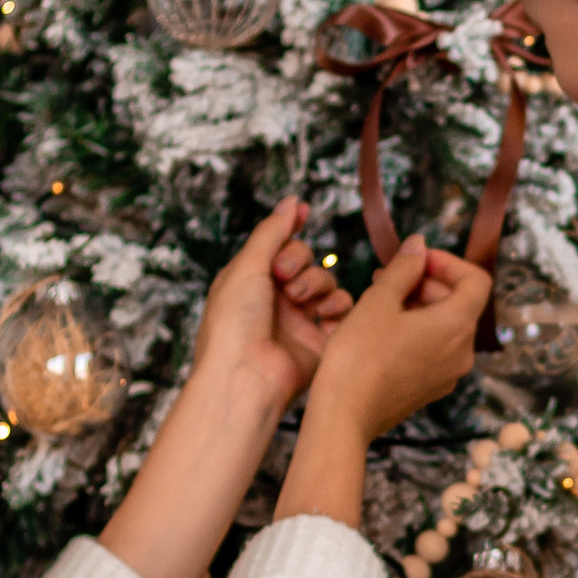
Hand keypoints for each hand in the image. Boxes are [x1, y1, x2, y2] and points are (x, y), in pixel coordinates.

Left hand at [193, 198, 351, 413]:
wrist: (246, 377)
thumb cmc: (234, 323)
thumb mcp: (247, 266)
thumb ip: (272, 231)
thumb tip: (293, 201)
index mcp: (251, 283)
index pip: (279, 246)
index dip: (290, 233)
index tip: (303, 212)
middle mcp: (276, 301)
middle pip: (306, 261)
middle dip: (299, 262)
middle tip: (284, 277)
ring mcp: (300, 321)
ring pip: (327, 283)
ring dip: (317, 284)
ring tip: (300, 301)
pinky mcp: (322, 341)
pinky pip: (343, 311)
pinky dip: (337, 307)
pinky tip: (322, 314)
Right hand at [276, 239, 492, 528]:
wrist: (344, 416)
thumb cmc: (358, 357)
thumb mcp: (378, 301)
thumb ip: (404, 268)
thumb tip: (419, 245)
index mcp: (457, 326)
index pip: (476, 280)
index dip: (448, 262)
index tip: (415, 260)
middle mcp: (462, 352)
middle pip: (460, 302)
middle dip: (428, 282)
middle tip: (388, 277)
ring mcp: (448, 374)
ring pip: (445, 326)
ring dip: (419, 305)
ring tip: (380, 301)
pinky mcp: (431, 389)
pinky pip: (433, 349)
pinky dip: (416, 331)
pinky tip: (381, 330)